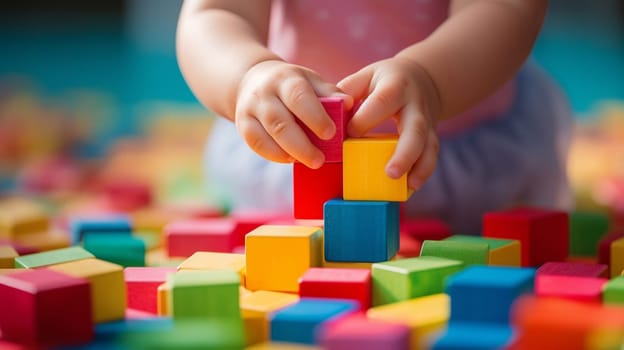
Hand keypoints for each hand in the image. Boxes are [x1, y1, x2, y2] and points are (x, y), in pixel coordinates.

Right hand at [235, 60, 352, 168]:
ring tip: (309, 162)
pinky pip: (256, 143)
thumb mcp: (310, 81)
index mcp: (286, 79)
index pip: (298, 97)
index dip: (314, 117)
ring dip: (289, 152)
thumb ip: (329, 93)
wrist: (253, 79)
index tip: (330, 134)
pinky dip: (274, 155)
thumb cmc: (292, 84)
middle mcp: (265, 93)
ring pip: (266, 134)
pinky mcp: (243, 124)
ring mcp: (250, 109)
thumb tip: (348, 104)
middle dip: (301, 144)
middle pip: (280, 121)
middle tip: (320, 160)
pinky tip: (290, 159)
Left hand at [338, 56, 441, 189]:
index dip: (366, 119)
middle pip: (415, 129)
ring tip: (408, 187)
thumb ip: (348, 90)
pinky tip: (410, 189)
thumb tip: (330, 110)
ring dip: (420, 167)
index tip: (350, 133)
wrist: (423, 79)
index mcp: (395, 87)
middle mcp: (415, 106)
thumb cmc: (385, 81)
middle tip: (390, 173)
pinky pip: (431, 157)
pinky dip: (422, 174)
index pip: (382, 102)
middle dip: (404, 152)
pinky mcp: (431, 137)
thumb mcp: (367, 76)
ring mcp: (427, 123)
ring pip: (429, 146)